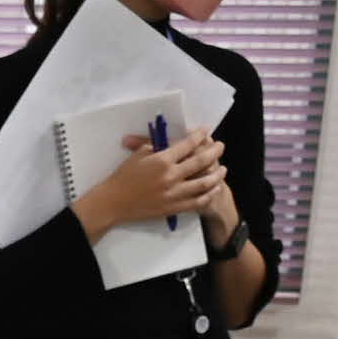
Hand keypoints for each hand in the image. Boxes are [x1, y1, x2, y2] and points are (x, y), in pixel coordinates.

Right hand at [73, 129, 226, 242]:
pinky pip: (196, 202)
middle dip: (214, 152)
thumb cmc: (123, 176)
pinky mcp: (173, 208)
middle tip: (221, 146)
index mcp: (162, 159)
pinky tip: (214, 189)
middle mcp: (171, 176)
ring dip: (217, 175)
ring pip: (204, 184)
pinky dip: (208, 195)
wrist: (114, 202)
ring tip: (223, 169)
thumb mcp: (138, 155)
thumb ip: (157, 147)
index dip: (199, 135)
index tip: (206, 130)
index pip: (187, 144)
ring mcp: (174, 194)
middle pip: (201, 161)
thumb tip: (173, 142)